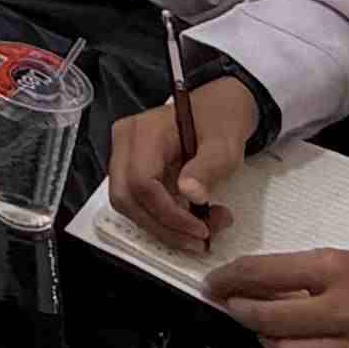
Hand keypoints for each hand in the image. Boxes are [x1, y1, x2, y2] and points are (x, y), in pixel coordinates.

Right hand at [110, 70, 263, 249]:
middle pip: (126, 198)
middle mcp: (124, 143)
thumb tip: (190, 193)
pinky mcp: (131, 170)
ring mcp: (124, 157)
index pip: (141, 182)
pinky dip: (163, 220)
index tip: (201, 229)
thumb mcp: (224, 144)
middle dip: (163, 227)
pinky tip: (191, 221)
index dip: (168, 213)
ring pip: (129, 206)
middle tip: (200, 239)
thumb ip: (208, 167)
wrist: (220, 108)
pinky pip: (137, 203)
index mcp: (143, 132)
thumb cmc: (220, 122)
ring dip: (164, 227)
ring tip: (203, 229)